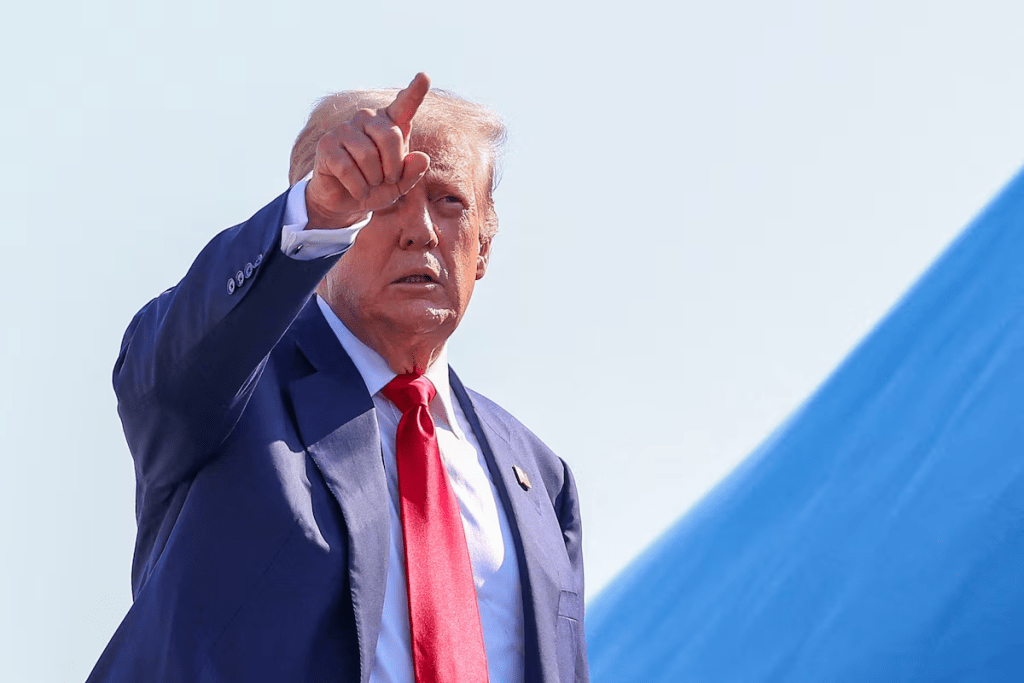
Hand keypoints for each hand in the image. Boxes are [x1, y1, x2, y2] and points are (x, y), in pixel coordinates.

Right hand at [305, 73, 431, 229]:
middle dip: (394, 167)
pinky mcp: (327, 144)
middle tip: (387, 180)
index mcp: (389, 123)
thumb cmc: (376, 187)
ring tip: (370, 184)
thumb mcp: (400, 184)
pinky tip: (358, 191)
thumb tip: (423, 158)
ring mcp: (344, 129)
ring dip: (374, 180)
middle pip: (390, 136)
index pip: (404, 105)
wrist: (345, 202)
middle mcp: (366, 119)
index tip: (424, 76)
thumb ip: (413, 172)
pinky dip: (359, 188)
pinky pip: (349, 169)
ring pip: (368, 155)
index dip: (415, 92)